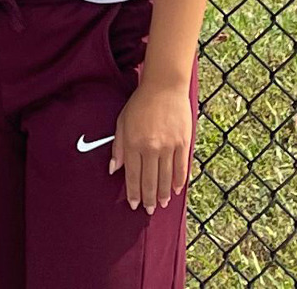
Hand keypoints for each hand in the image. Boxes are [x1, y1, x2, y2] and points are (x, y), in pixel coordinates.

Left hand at [109, 79, 195, 213]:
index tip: (134, 204)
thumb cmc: (140, 104)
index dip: (133, 192)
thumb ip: (118, 147)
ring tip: (162, 204)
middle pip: (150, 180)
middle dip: (149, 198)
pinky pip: (181, 167)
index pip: (132, 175)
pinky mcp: (183, 143)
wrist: (164, 87)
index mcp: (133, 144)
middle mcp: (151, 148)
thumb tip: (113, 169)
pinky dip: (179, 181)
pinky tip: (176, 190)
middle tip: (149, 210)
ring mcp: (168, 146)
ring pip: (166, 177)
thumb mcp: (122, 122)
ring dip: (164, 193)